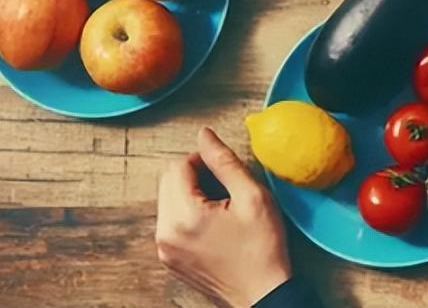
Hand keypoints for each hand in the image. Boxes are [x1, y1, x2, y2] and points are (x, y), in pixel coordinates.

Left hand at [155, 127, 291, 306]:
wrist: (262, 294)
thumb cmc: (262, 249)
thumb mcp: (252, 197)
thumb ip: (224, 161)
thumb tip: (204, 135)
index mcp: (183, 217)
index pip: (178, 166)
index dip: (203, 159)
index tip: (226, 171)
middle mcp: (165, 234)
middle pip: (168, 181)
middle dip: (194, 175)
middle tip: (225, 188)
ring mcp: (165, 249)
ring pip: (169, 199)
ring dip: (192, 193)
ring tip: (222, 207)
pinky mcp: (170, 258)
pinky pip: (172, 220)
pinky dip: (189, 213)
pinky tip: (216, 222)